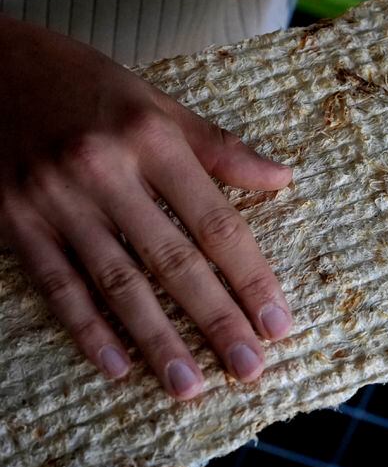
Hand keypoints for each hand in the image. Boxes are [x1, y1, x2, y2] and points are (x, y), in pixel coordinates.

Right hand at [0, 15, 293, 399]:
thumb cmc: (83, 82)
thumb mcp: (156, 103)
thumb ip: (220, 147)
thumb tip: (282, 178)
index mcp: (151, 139)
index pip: (215, 222)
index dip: (250, 276)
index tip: (277, 320)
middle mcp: (106, 172)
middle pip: (173, 261)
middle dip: (216, 319)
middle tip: (249, 366)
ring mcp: (55, 200)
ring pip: (117, 283)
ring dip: (156, 339)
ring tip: (188, 384)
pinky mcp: (13, 222)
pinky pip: (57, 284)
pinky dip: (86, 328)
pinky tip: (117, 365)